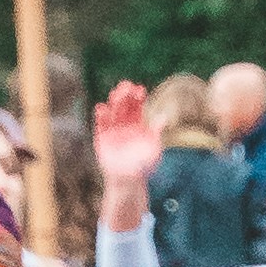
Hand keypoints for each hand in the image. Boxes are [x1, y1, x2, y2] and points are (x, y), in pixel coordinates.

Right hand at [89, 82, 161, 214]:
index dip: (138, 97)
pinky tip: (102, 108)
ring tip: (117, 94)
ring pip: (112, 111)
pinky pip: (101, 124)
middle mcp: (124, 123)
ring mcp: (112, 129)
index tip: (140, 89)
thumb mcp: (154, 147)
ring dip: (114, 102)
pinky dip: (101, 116)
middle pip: (124, 105)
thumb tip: (165, 117)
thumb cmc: (143, 165)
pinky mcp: (102, 137)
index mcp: (137, 123)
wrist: (128, 180)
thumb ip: (157, 132)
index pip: (137, 106)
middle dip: (125, 95)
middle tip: (127, 86)